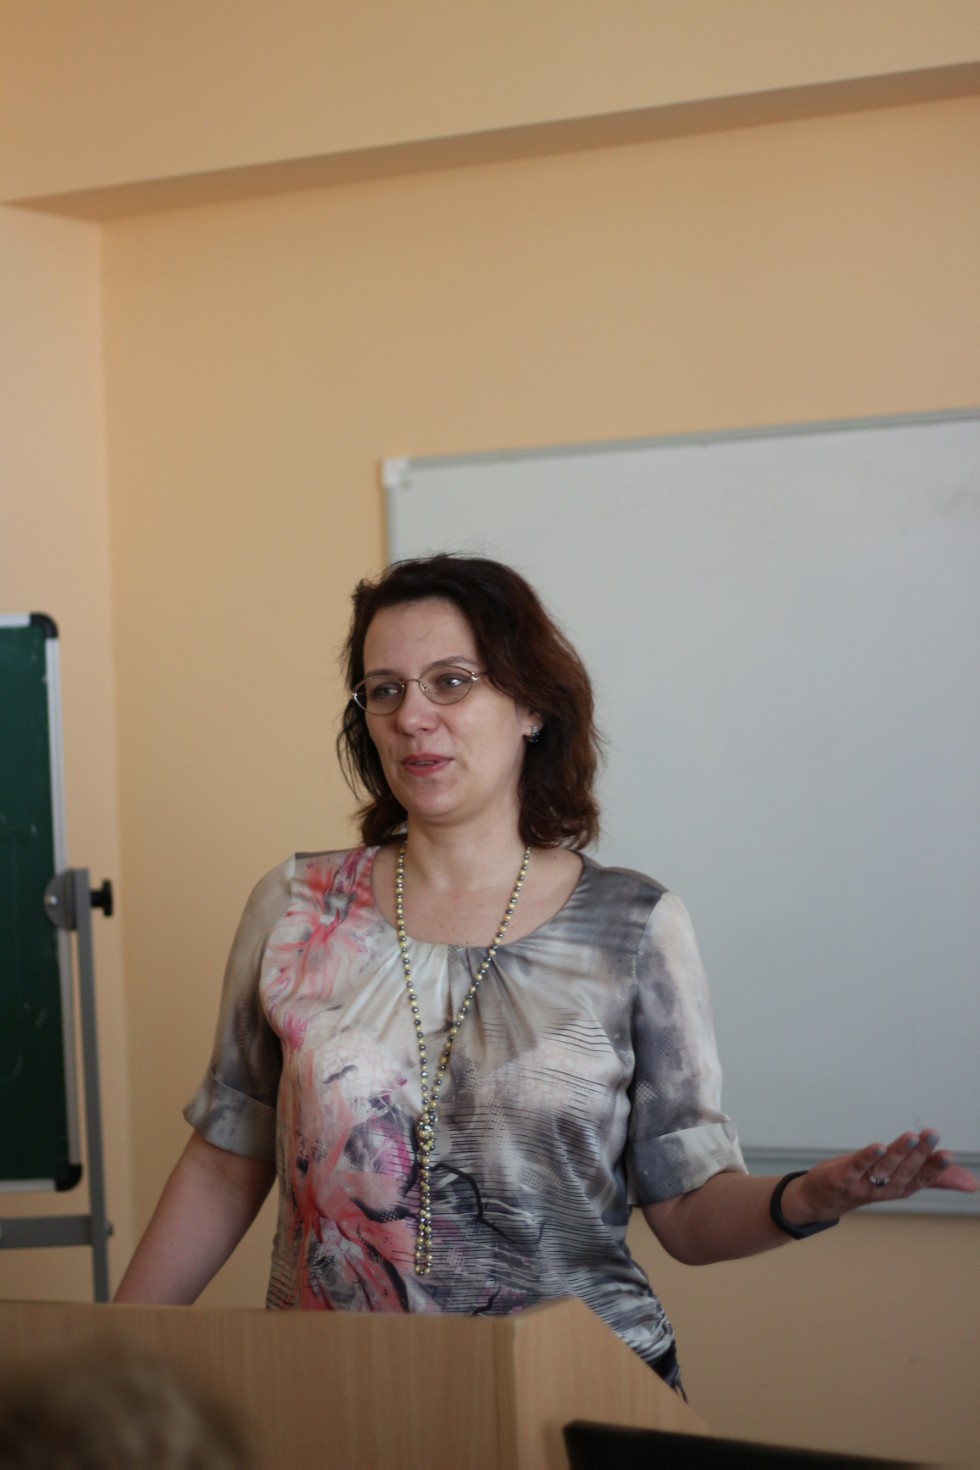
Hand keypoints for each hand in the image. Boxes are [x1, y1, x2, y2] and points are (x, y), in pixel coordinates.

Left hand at [792, 1130, 977, 1222]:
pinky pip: (857, 1166)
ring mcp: (863, 1183)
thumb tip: (971, 1182)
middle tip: (932, 1134)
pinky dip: (867, 1156)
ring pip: (883, 1168)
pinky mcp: (843, 1176)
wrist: (824, 1199)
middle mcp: (884, 1188)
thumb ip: (934, 1179)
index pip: (922, 1178)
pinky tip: (877, 1146)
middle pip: (904, 1171)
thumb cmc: (868, 1183)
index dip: (935, 1169)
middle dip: (919, 1154)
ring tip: (909, 1136)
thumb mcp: (902, 1181)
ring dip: (897, 1152)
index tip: (949, 1155)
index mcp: (900, 1187)